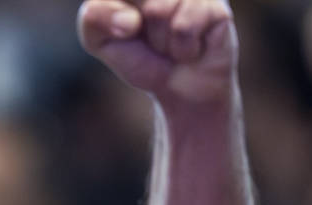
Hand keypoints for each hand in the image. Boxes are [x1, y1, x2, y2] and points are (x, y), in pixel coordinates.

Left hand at [77, 0, 236, 104]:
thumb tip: (130, 19)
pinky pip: (184, 27)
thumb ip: (94, 18)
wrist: (180, 88)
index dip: (113, 16)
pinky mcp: (217, 7)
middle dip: (134, 30)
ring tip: (171, 43)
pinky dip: (182, 49)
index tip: (123, 30)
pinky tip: (192, 48)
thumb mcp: (100, 41)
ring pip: (159, 11)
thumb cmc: (140, 57)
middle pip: (140, 3)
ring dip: (161, 42)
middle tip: (150, 40)